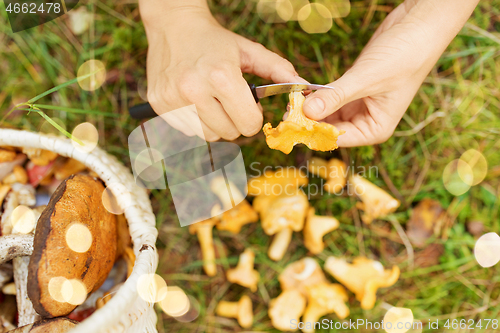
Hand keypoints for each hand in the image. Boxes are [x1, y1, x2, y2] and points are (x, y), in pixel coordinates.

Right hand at [141, 3, 305, 141]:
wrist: (173, 25)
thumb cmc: (215, 41)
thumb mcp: (248, 50)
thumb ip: (278, 70)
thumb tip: (303, 87)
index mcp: (221, 76)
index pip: (249, 124)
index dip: (254, 117)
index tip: (250, 106)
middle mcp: (194, 90)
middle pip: (229, 134)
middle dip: (236, 122)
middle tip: (230, 103)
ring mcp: (173, 99)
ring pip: (208, 136)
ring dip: (216, 124)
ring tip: (211, 101)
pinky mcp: (159, 104)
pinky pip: (188, 131)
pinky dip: (196, 122)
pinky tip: (194, 101)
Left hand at [302, 0, 478, 146]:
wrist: (418, 27)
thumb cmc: (404, 56)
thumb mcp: (366, 79)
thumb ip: (336, 96)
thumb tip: (307, 113)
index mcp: (375, 129)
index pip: (337, 138)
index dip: (314, 132)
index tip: (291, 123)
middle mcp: (367, 122)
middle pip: (330, 128)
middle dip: (309, 120)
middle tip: (286, 110)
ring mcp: (359, 106)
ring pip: (328, 113)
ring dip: (311, 107)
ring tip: (291, 100)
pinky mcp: (353, 90)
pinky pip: (330, 97)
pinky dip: (318, 95)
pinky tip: (303, 91)